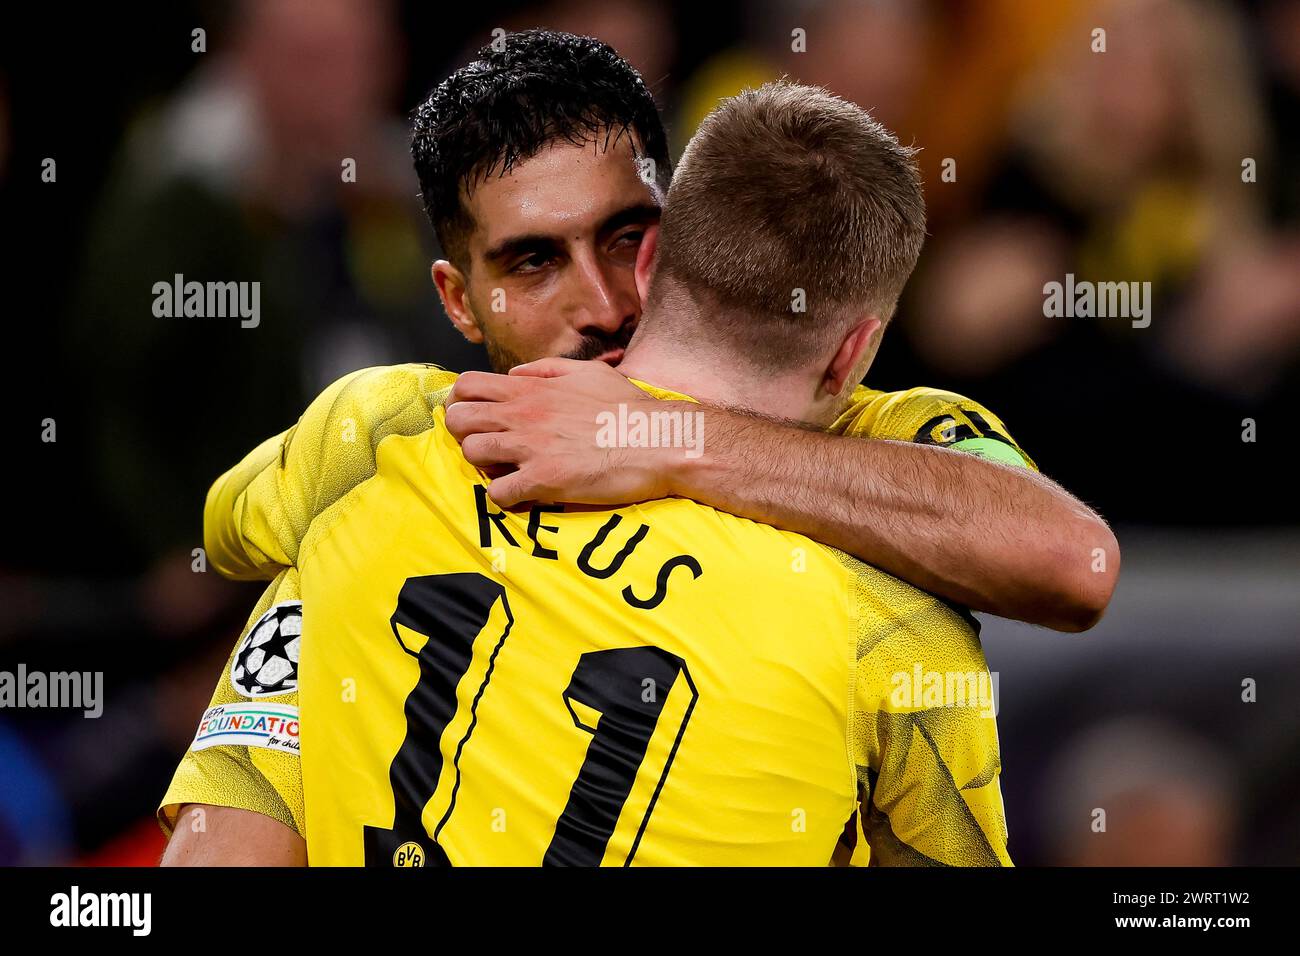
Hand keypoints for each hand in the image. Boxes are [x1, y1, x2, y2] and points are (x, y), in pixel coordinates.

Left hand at [444, 358, 690, 506]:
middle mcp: (524, 414)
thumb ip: (547, 369)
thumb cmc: (627, 408)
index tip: (475, 416)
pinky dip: (505, 495)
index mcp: (532, 388)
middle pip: (458, 419)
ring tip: (506, 469)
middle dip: (464, 433)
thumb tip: (515, 374)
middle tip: (486, 445)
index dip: (461, 401)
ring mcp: (531, 447)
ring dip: (483, 464)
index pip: (467, 385)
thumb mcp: (588, 373)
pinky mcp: (543, 480)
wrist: (657, 441)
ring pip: (472, 453)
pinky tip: (524, 492)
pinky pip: (498, 492)